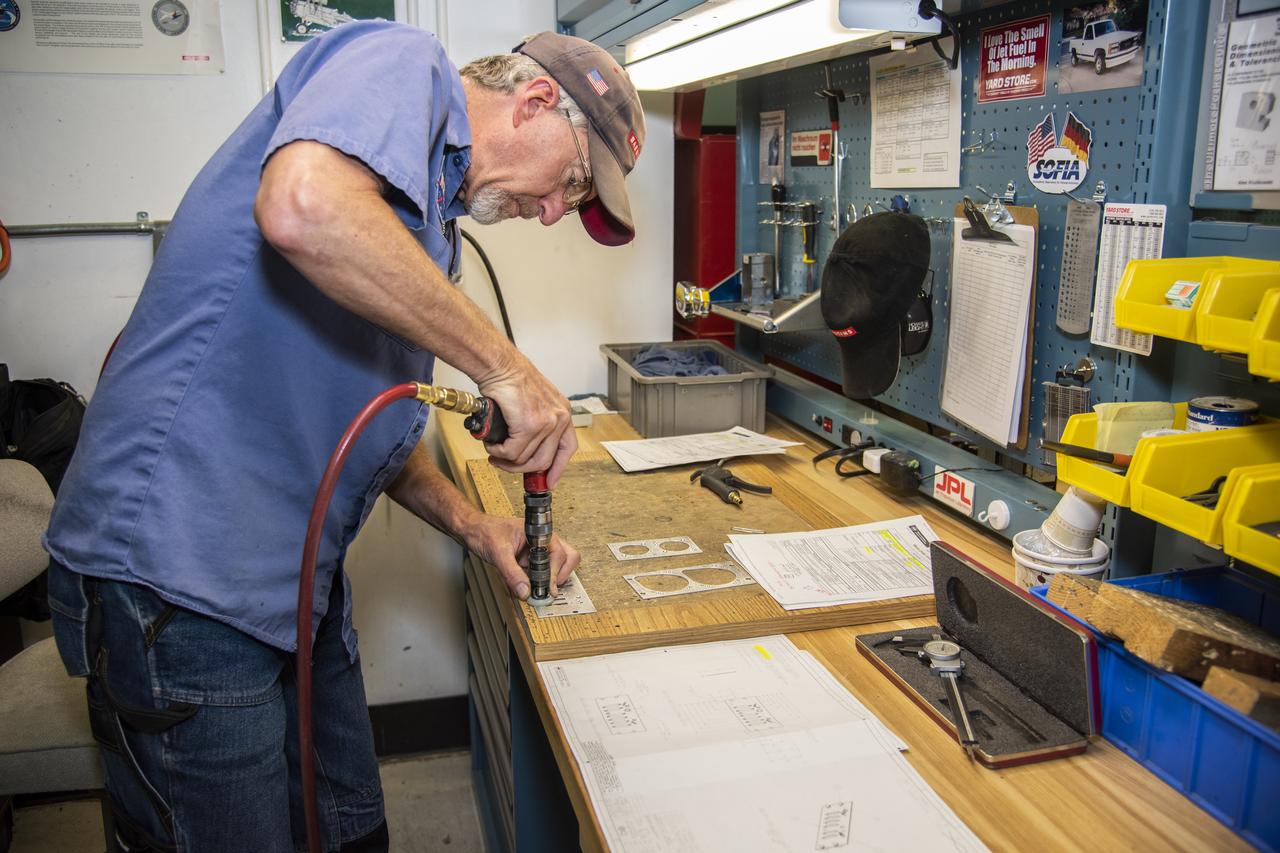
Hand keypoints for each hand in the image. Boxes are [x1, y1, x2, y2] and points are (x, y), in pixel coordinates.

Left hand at [463, 514, 580, 600]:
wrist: (473, 532)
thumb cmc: (485, 532)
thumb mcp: (498, 553)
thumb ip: (512, 573)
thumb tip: (525, 591)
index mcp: (538, 532)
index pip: (558, 553)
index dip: (554, 572)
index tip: (547, 588)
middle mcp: (542, 540)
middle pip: (567, 558)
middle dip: (559, 575)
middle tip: (547, 590)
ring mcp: (537, 551)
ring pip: (558, 566)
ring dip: (550, 580)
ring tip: (538, 590)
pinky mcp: (530, 560)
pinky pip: (542, 573)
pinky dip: (538, 582)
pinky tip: (528, 587)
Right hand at [478, 359, 575, 486]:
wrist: (500, 366)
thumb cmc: (511, 380)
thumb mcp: (534, 402)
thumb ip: (537, 425)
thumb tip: (527, 450)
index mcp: (562, 413)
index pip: (568, 448)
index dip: (557, 468)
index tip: (548, 481)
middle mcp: (559, 418)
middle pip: (544, 460)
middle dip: (521, 469)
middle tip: (505, 464)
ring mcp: (546, 423)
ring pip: (526, 459)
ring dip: (506, 460)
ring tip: (495, 452)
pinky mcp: (529, 425)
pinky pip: (512, 452)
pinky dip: (498, 452)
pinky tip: (492, 445)